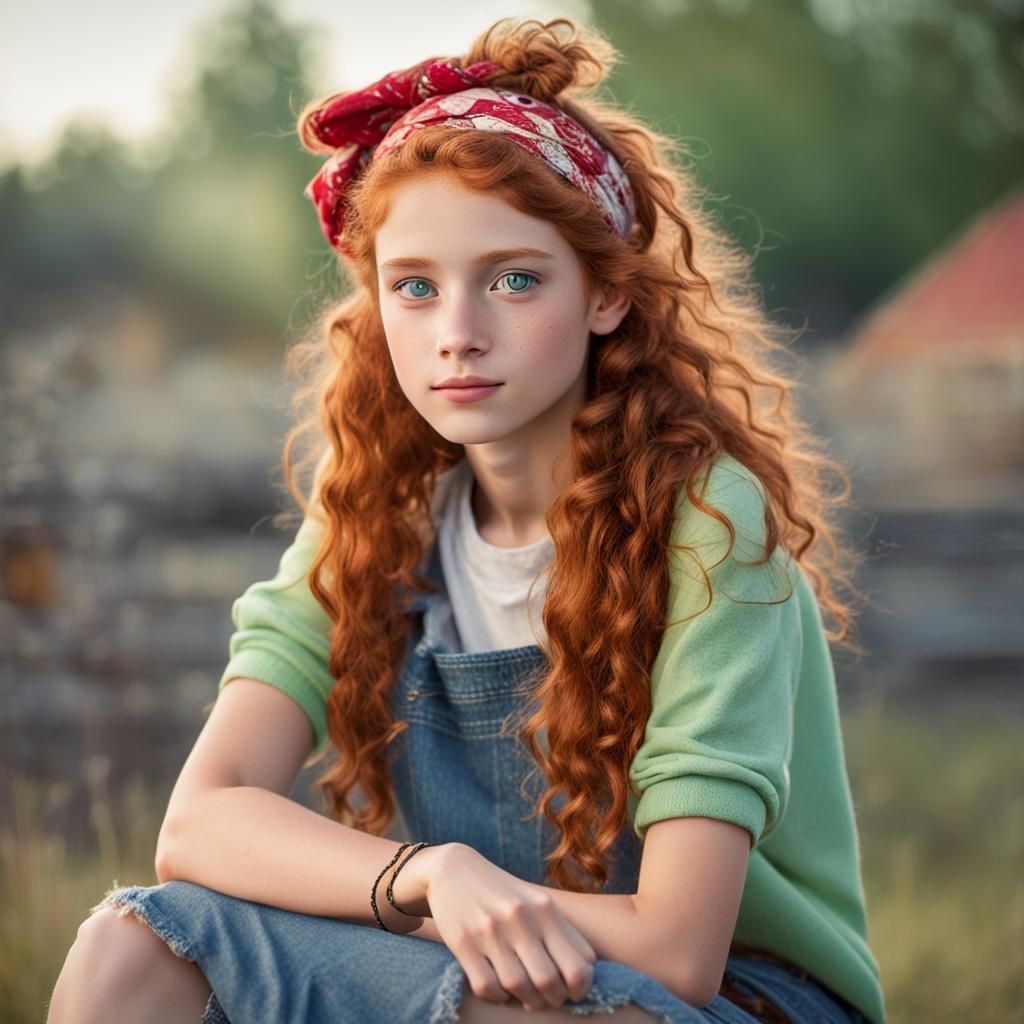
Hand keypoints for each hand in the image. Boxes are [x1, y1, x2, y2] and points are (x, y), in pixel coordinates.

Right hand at [410, 842, 597, 1010]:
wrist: (455, 868)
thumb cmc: (505, 892)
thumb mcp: (538, 902)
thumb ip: (564, 932)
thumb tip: (590, 966)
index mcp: (544, 908)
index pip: (577, 965)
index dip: (580, 989)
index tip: (573, 992)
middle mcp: (519, 917)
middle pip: (548, 981)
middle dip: (552, 999)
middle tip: (548, 997)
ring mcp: (489, 930)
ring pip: (517, 986)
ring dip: (525, 999)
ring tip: (527, 995)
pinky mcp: (462, 941)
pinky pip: (486, 986)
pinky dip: (497, 996)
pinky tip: (501, 988)